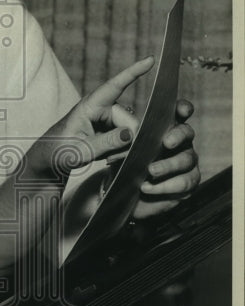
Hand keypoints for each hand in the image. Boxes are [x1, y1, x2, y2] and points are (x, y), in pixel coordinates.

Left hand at [27, 56, 155, 180]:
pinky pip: (127, 138)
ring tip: (105, 158)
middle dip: (127, 142)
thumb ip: (106, 143)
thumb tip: (130, 134)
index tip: (150, 60)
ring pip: (131, 132)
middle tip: (111, 159)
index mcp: (90, 105)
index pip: (114, 86)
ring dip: (123, 148)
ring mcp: (108, 118)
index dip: (133, 72)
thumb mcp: (81, 150)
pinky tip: (109, 157)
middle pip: (130, 121)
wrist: (52, 157)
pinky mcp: (112, 127)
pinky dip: (121, 150)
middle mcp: (102, 108)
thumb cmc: (60, 150)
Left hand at [130, 98, 199, 219]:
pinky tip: (147, 187)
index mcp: (163, 129)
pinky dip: (165, 185)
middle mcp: (179, 143)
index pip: (178, 113)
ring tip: (150, 171)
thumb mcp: (117, 151)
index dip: (183, 108)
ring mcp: (186, 162)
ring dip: (168, 165)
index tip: (181, 110)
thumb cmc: (121, 167)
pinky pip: (184, 182)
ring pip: (187, 159)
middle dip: (178, 136)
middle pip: (187, 133)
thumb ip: (122, 141)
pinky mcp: (187, 183)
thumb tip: (126, 134)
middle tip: (166, 143)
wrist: (121, 196)